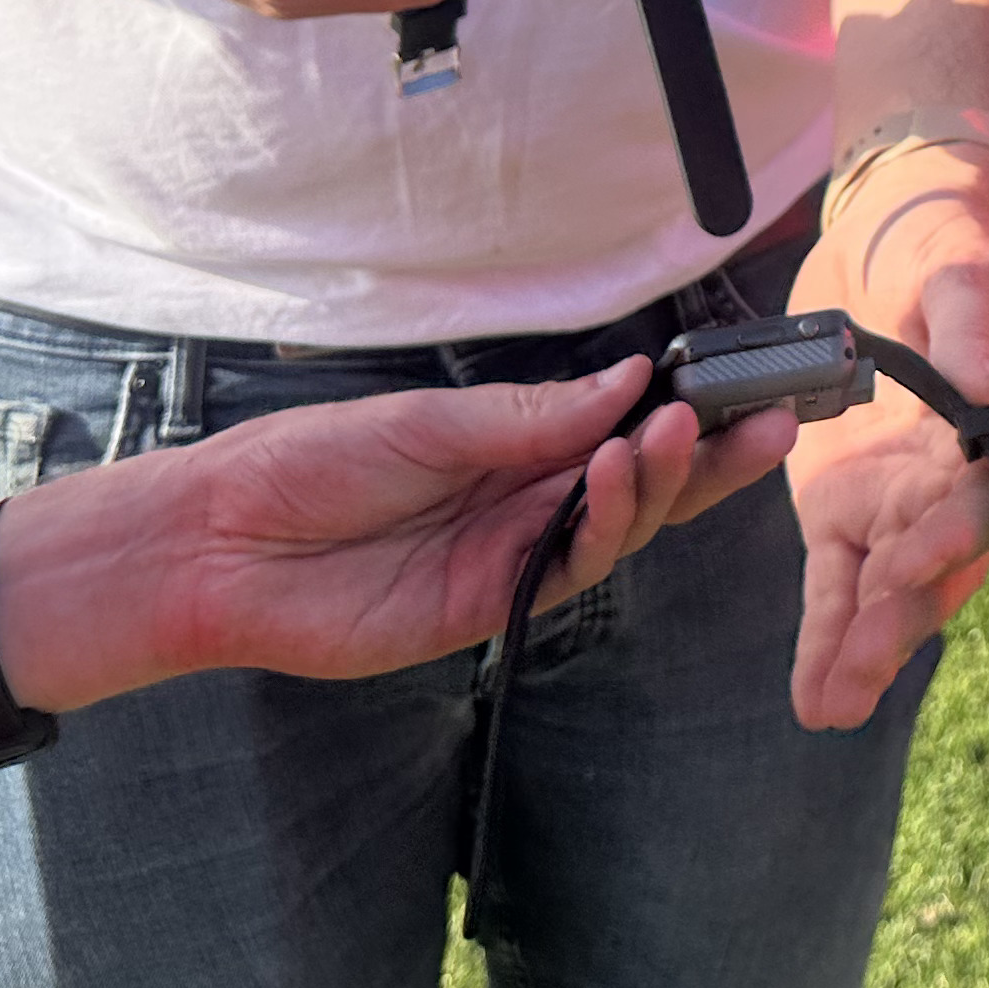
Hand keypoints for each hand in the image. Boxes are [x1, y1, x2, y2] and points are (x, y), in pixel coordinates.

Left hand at [8, 360, 794, 708]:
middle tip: (769, 421)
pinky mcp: (488, 608)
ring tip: (678, 433)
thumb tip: (628, 379)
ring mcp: (509, 555)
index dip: (681, 410)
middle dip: (708, 454)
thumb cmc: (305, 465)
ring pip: (618, 527)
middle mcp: (521, 499)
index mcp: (507, 443)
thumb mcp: (422, 421)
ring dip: (660, 481)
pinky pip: (568, 571)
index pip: (615, 426)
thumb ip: (529, 416)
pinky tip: (617, 477)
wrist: (218, 546)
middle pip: (639, 481)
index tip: (742, 383)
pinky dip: (604, 525)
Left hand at [783, 159, 988, 728]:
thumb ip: (971, 333)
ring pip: (890, 589)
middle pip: (942, 562)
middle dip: (900, 621)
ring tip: (831, 707)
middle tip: (859, 676)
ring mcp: (905, 501)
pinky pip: (839, 582)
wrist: (889, 232)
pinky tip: (811, 694)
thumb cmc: (941, 242)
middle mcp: (965, 478)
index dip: (950, 537)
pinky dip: (824, 634)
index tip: (901, 569)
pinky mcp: (848, 509)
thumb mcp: (960, 269)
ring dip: (863, 648)